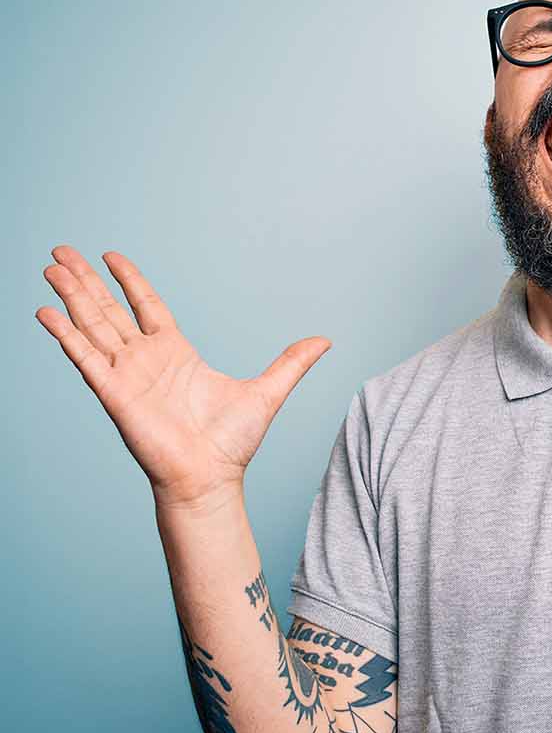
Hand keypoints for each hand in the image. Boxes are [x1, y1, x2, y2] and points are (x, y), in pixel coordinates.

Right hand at [35, 244, 331, 508]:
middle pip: (108, 309)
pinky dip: (64, 335)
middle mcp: (145, 360)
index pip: (144, 305)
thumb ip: (291, 363)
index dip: (128, 280)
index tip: (111, 255)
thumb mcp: (268, 391)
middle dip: (85, 280)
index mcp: (175, 353)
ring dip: (71, 296)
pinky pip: (84, 358)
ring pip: (92, 325)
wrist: (211, 480)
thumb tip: (325, 340)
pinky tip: (46, 312)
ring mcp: (126, 375)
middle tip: (61, 252)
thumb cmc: (231, 445)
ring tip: (51, 268)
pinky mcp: (114, 393)